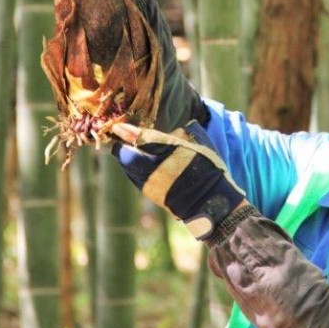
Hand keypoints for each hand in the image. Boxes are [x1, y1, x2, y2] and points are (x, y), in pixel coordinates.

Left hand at [111, 121, 245, 239]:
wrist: (210, 200)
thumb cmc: (208, 168)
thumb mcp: (199, 145)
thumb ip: (181, 134)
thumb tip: (171, 129)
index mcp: (172, 150)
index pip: (143, 138)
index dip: (128, 131)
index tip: (118, 126)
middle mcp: (158, 166)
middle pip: (128, 154)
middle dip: (124, 145)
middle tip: (122, 137)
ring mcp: (152, 181)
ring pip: (128, 166)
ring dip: (126, 157)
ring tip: (129, 150)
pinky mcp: (149, 192)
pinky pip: (134, 177)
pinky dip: (132, 168)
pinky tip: (136, 164)